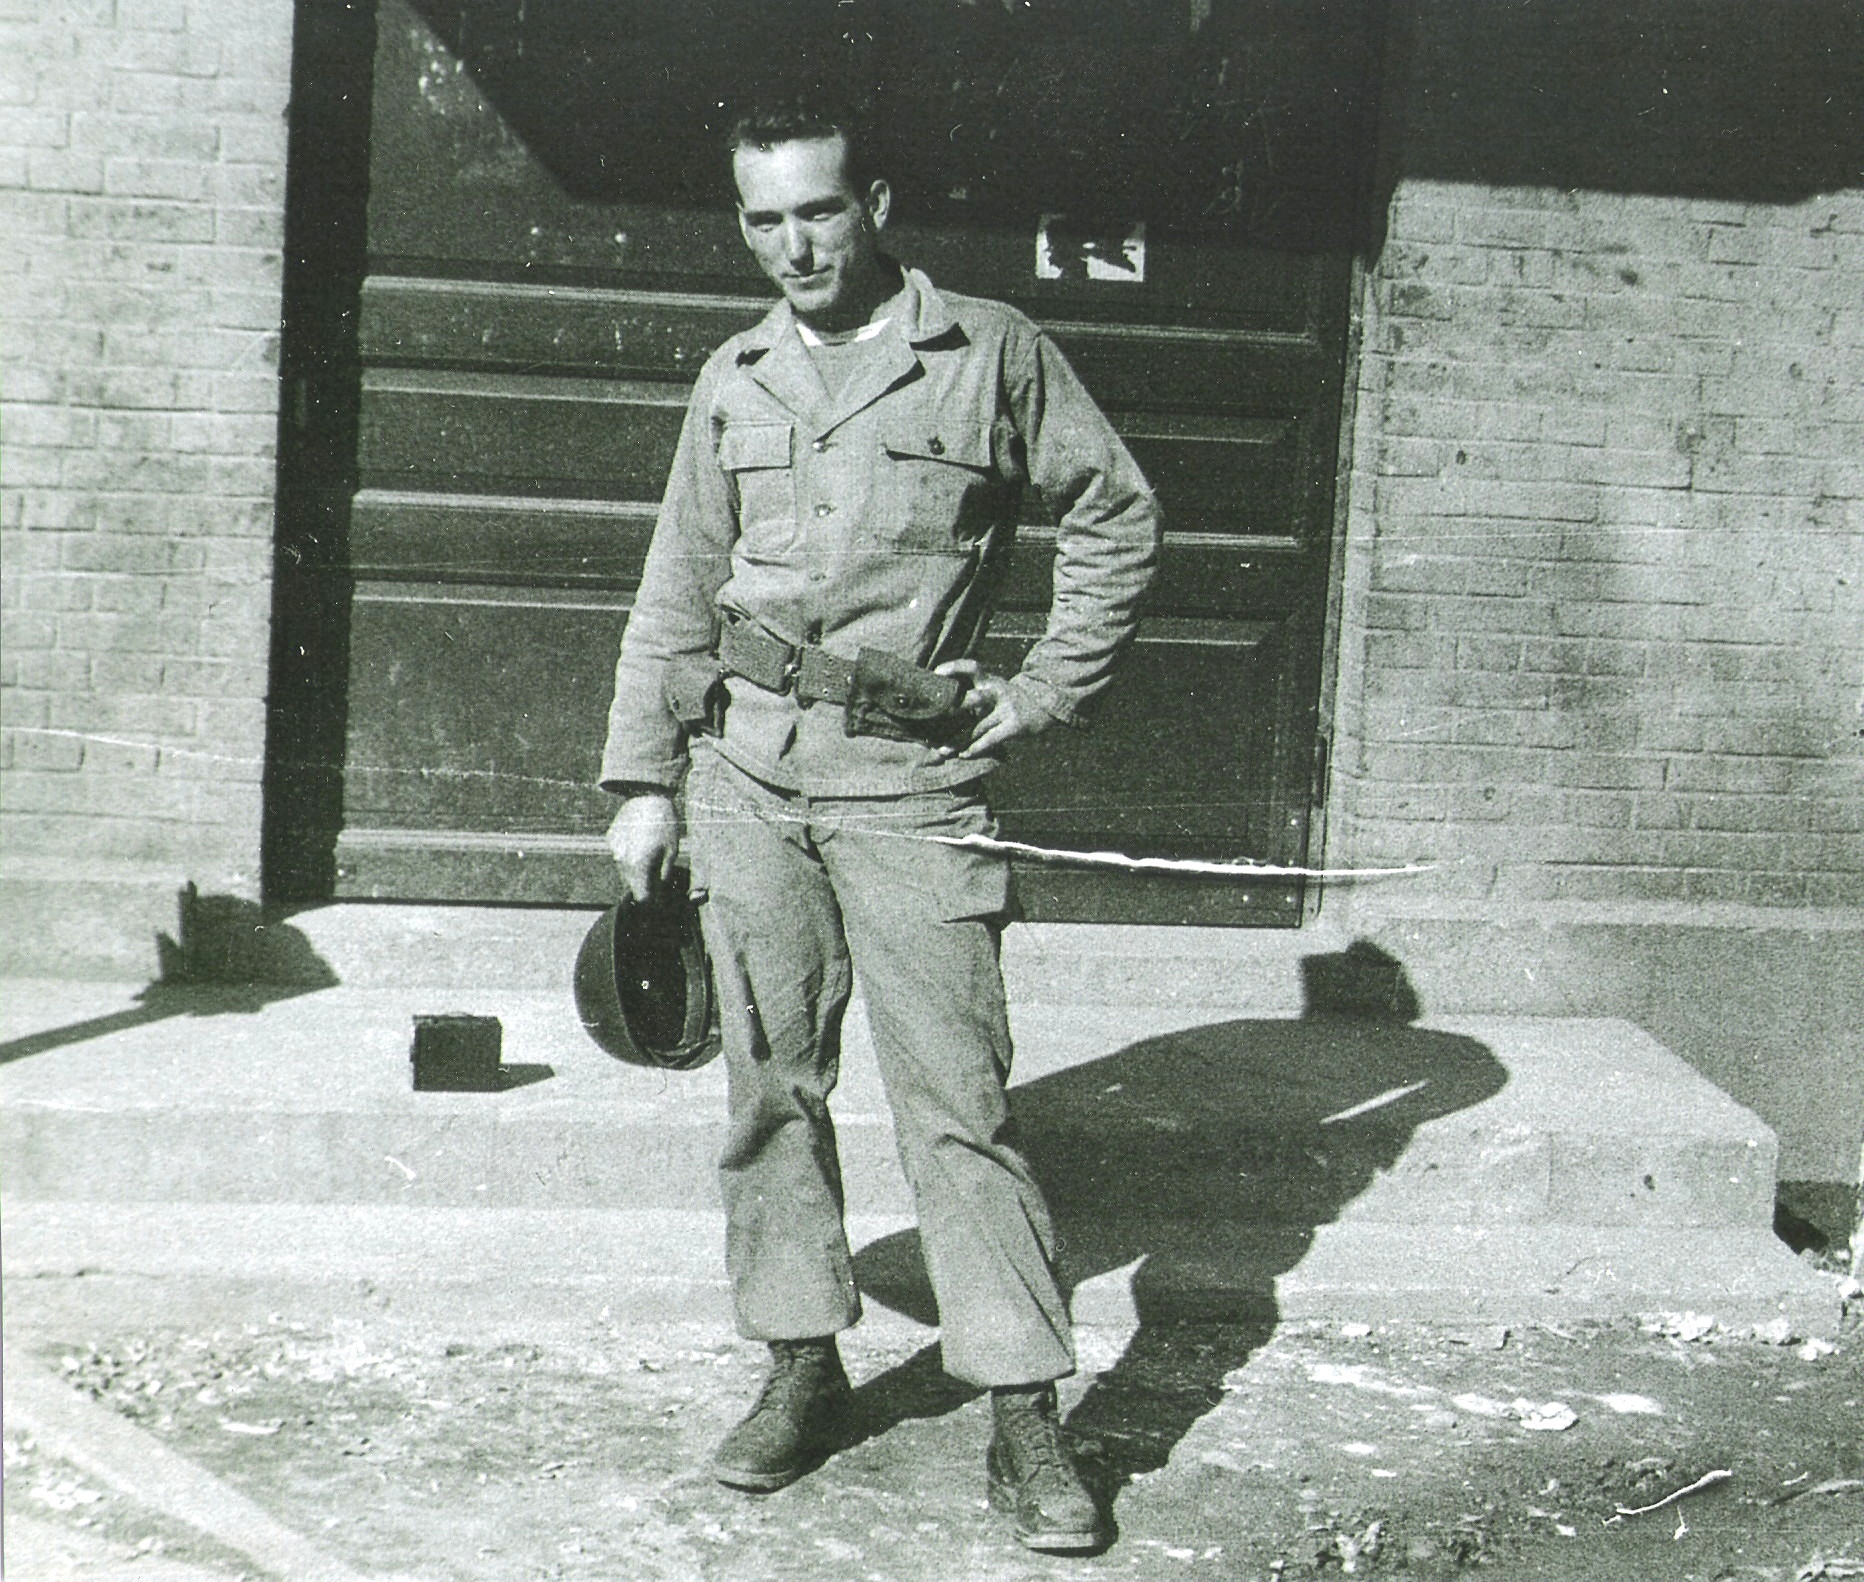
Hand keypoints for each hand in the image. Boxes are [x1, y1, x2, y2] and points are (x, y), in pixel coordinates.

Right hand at [606, 793, 678, 901]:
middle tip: (659, 870)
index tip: (661, 896)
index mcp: (638, 867)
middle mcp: (621, 861)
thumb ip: (664, 876)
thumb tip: (660, 891)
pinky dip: (630, 853)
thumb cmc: (665, 824)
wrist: (648, 794)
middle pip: (632, 885)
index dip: (652, 900)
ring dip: (636, 868)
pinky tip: (641, 839)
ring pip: (625, 870)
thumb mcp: (672, 852)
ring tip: (651, 851)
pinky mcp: (611, 838)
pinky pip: (621, 854)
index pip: (641, 898)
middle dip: (645, 883)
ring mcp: (614, 849)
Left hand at [933, 660, 1053, 759]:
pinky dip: (976, 748)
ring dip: (958, 740)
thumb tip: (942, 704)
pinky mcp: (1015, 725)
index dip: (954, 667)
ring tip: (942, 751)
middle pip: (975, 698)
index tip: (936, 673)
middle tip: (937, 718)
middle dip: (956, 709)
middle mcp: (998, 692)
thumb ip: (974, 692)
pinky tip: (964, 755)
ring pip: (978, 727)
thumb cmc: (1008, 700)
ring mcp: (1007, 709)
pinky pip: (992, 739)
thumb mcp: (994, 688)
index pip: (972, 667)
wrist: (1045, 706)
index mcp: (990, 680)